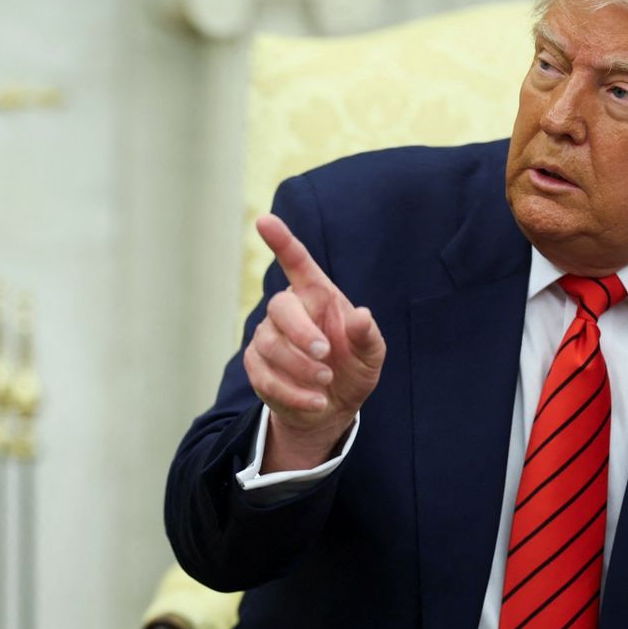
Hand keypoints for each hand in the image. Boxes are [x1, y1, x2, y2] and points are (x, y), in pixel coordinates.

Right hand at [244, 214, 384, 471]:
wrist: (330, 408)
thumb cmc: (352, 370)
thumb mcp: (371, 356)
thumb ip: (367, 336)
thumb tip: (362, 315)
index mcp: (317, 296)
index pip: (297, 262)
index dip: (281, 241)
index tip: (264, 220)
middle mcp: (288, 310)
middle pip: (280, 307)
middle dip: (302, 333)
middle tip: (326, 356)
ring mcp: (267, 337)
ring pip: (270, 345)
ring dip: (300, 369)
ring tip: (325, 384)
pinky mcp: (256, 365)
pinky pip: (265, 376)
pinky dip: (292, 393)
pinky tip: (315, 401)